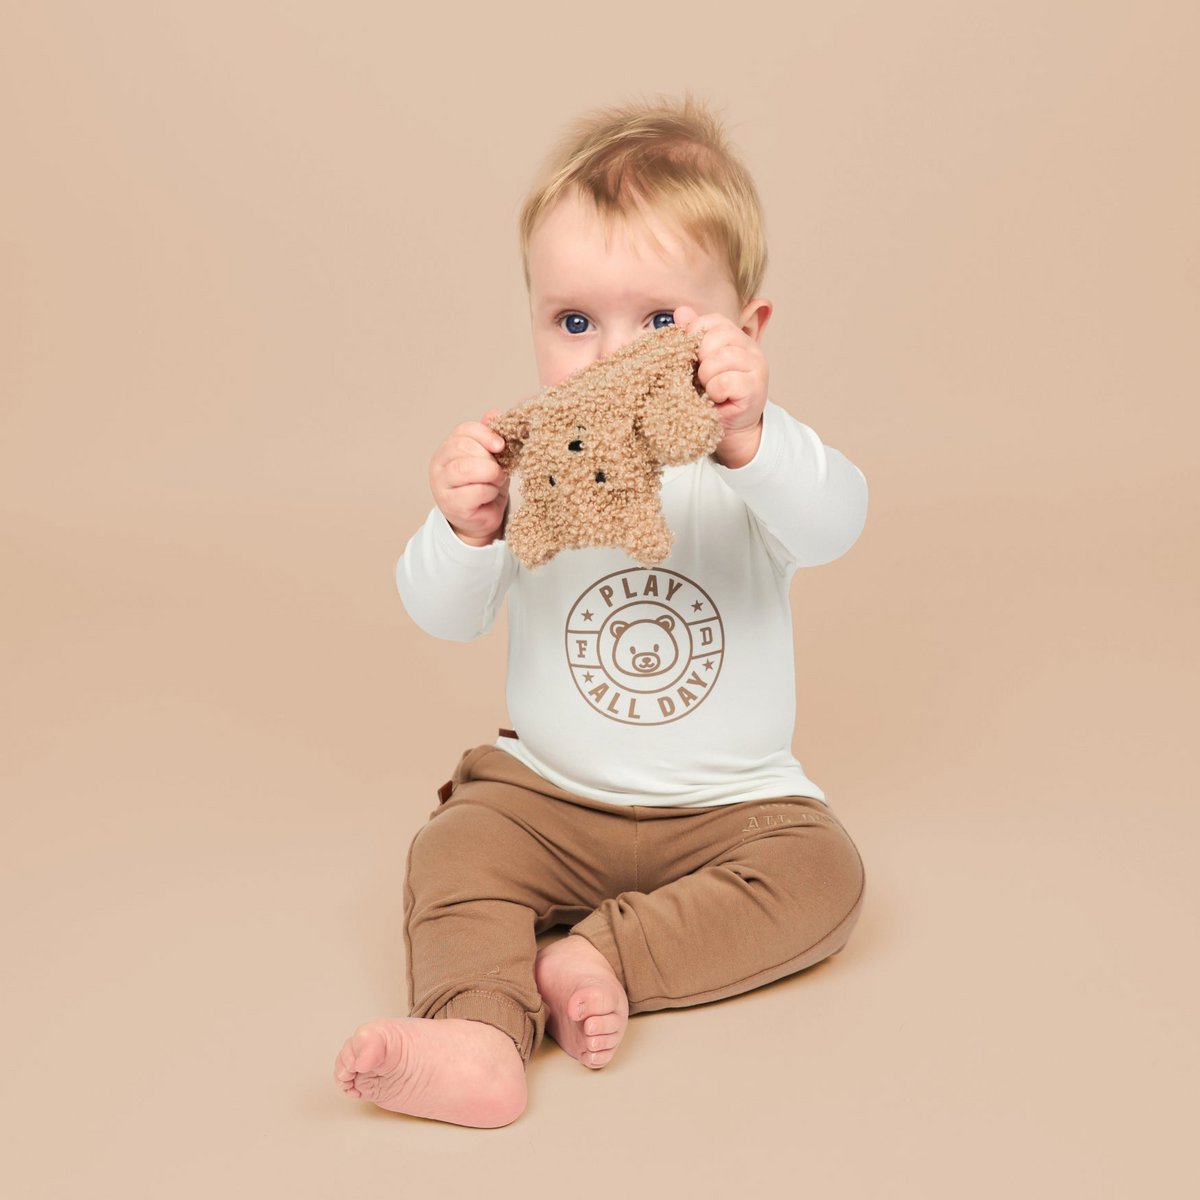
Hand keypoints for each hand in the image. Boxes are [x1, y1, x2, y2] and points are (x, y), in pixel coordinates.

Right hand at [429, 410, 510, 545]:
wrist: (481, 518)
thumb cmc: (485, 485)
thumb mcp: (490, 458)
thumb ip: (489, 437)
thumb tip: (494, 413)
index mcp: (448, 448)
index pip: (463, 430)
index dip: (485, 434)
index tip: (501, 446)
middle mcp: (439, 464)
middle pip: (464, 447)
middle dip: (489, 458)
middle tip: (499, 470)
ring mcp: (442, 485)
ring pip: (466, 468)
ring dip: (490, 474)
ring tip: (496, 481)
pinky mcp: (451, 504)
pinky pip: (475, 491)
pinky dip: (489, 491)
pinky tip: (489, 496)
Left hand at [674, 306, 767, 467]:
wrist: (732, 430)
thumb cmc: (714, 396)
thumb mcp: (700, 363)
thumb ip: (692, 337)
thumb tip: (680, 313)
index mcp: (736, 338)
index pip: (713, 321)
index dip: (695, 335)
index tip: (690, 356)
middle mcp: (750, 348)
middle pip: (716, 337)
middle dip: (700, 359)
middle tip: (701, 377)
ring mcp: (756, 367)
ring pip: (719, 359)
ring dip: (706, 378)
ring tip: (708, 390)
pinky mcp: (754, 388)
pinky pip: (724, 382)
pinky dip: (714, 392)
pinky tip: (717, 399)